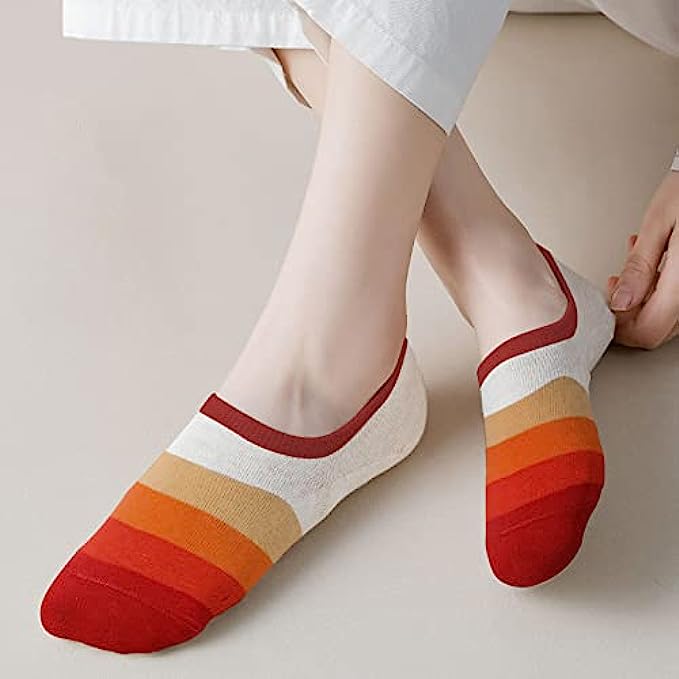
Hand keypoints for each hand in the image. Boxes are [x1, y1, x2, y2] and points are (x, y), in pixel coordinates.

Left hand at [608, 171, 678, 348]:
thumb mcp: (658, 224)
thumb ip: (638, 267)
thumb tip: (620, 301)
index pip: (648, 332)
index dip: (621, 329)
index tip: (605, 309)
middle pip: (657, 329)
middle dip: (628, 313)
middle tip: (615, 285)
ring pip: (666, 318)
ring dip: (641, 300)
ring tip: (630, 270)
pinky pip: (676, 300)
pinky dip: (657, 291)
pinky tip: (651, 266)